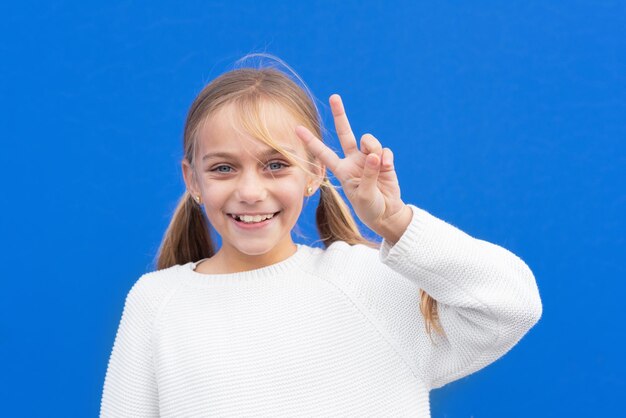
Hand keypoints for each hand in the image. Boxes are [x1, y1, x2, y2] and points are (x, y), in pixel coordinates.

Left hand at [295, 94, 408, 239]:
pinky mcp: (384, 160)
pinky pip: (385, 151)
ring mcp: (369, 159)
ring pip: (369, 141)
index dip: (311, 141)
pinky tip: (387, 168)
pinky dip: (387, 158)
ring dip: (374, 148)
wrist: (386, 213)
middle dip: (340, 115)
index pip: (323, 153)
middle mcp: (353, 160)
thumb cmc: (370, 207)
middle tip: (334, 97)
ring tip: (379, 165)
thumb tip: (375, 155)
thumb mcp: (364, 195)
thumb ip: (368, 174)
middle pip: (345, 133)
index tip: (297, 128)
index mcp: (342, 170)